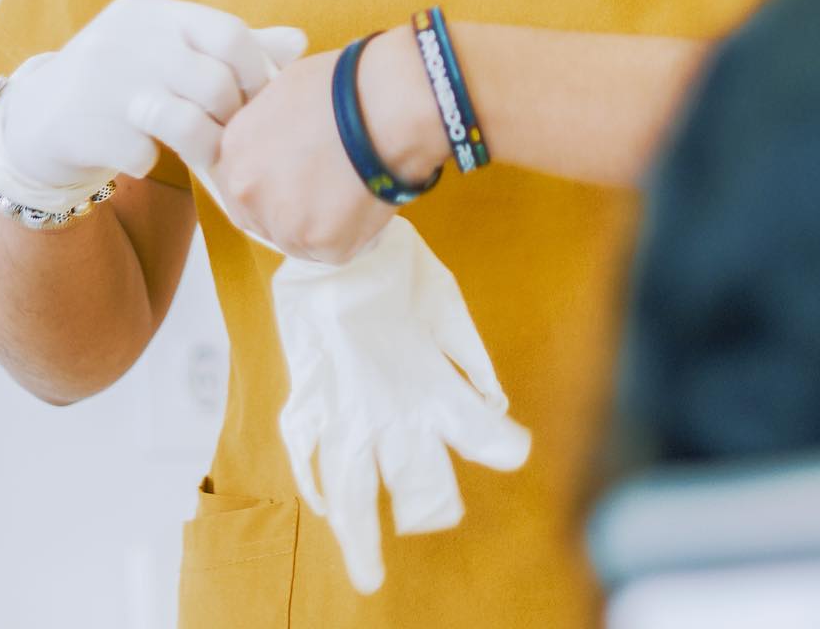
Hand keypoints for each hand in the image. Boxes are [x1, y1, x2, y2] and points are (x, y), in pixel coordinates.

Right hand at [0, 0, 306, 203]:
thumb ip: (233, 46)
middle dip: (232, 115)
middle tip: (233, 132)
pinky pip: (144, 154)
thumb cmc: (125, 80)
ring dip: (203, 143)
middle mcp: (125, 38)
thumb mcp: (170, 50)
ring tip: (203, 150)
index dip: (256, 70)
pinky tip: (142, 157)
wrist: (36, 118)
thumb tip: (300, 41)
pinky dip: (151, 161)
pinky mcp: (80, 125)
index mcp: (153, 14)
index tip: (261, 97)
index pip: (228, 32)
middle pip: (214, 82)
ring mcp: (100, 81)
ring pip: (184, 119)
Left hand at [209, 43, 418, 263]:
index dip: (271, 183)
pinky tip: (369, 199)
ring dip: (322, 224)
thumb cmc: (349, 84)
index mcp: (236, 148)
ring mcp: (282, 221)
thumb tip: (285, 142)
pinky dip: (353, 233)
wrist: (390, 103)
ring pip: (298, 239)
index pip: (240, 183)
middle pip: (261, 218)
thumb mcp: (288, 91)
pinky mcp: (322, 244)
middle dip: (290, 210)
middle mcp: (246, 190)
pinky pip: (335, 250)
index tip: (298, 179)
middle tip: (327, 191)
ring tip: (356, 190)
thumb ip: (271, 127)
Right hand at [273, 215, 531, 592]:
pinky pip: (308, 461)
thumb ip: (471, 362)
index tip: (515, 450)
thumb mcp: (447, 304)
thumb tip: (493, 406)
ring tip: (370, 578)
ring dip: (363, 543)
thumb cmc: (393, 266)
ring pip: (353, 497)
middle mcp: (388, 413)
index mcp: (430, 385)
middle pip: (418, 487)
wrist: (330, 241)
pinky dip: (319, 490)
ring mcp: (340, 415)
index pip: (481, 437)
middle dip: (436, 507)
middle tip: (443, 516)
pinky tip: (329, 509)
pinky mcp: (304, 405)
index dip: (505, 448)